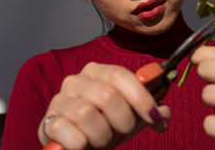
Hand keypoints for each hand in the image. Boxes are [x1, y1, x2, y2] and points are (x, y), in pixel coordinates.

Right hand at [38, 62, 169, 149]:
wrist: (76, 144)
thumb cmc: (105, 125)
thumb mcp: (130, 117)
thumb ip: (148, 113)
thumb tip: (165, 112)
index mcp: (98, 71)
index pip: (120, 75)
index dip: (141, 97)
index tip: (155, 117)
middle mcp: (76, 80)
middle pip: (107, 95)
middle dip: (123, 120)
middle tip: (124, 131)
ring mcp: (60, 99)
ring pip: (87, 114)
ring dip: (103, 135)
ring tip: (103, 139)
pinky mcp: (49, 121)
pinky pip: (70, 133)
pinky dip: (82, 144)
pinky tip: (84, 145)